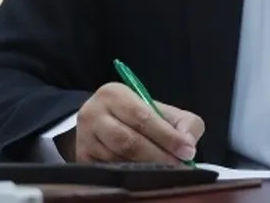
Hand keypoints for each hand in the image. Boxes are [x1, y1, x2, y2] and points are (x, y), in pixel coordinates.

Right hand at [61, 82, 203, 163]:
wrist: (103, 122)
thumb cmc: (138, 116)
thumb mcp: (161, 110)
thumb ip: (183, 122)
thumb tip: (188, 143)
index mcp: (114, 94)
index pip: (143, 117)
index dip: (167, 136)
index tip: (187, 151)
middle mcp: (93, 113)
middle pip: (128, 141)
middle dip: (158, 155)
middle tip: (179, 166)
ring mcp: (84, 138)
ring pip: (117, 158)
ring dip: (145, 167)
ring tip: (166, 171)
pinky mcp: (81, 159)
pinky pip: (108, 170)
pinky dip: (130, 174)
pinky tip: (145, 176)